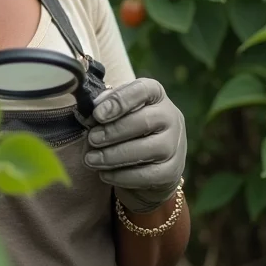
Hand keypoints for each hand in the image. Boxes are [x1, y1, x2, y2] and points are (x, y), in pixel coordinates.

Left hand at [83, 78, 185, 213]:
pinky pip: (148, 175)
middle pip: (144, 121)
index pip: (142, 90)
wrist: (151, 160)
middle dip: (113, 132)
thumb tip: (93, 107)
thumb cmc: (127, 125)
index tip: (97, 114)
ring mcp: (175, 144)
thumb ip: (105, 105)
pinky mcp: (172, 171)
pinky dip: (122, 176)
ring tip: (91, 159)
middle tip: (91, 139)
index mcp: (155, 94)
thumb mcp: (118, 109)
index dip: (119, 101)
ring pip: (147, 150)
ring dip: (114, 156)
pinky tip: (104, 174)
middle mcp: (170, 116)